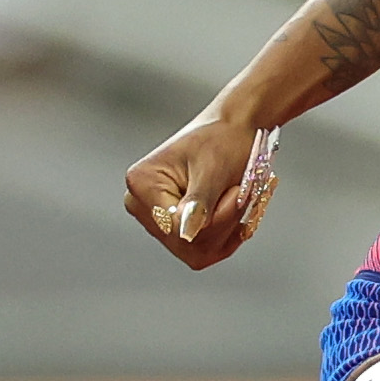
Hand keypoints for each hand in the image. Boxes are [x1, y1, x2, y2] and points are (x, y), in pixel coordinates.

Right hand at [124, 112, 278, 267]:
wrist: (232, 130)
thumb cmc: (223, 140)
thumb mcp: (214, 169)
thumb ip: (199, 203)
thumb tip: (185, 233)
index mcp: (142, 184)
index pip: (176, 228)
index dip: (214, 219)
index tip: (235, 193)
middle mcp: (141, 204)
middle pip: (185, 243)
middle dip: (221, 223)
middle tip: (238, 193)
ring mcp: (156, 218)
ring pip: (196, 250)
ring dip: (226, 228)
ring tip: (235, 196)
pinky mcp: (173, 227)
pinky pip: (201, 250)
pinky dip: (225, 234)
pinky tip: (233, 212)